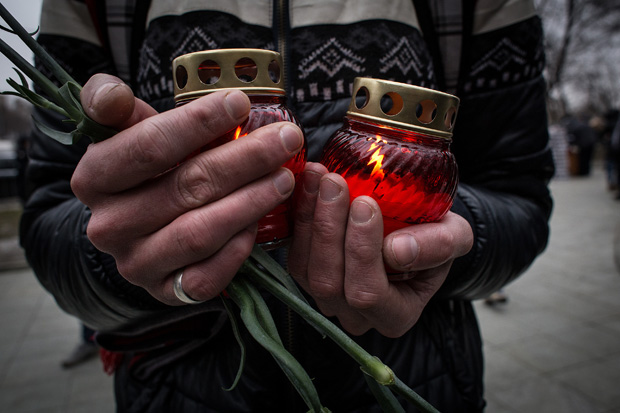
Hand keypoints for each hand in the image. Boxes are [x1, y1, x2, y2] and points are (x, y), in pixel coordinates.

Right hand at [71, 74, 303, 304]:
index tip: (240, 104)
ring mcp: (137, 264)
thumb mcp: (127, 132)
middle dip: (244, 159)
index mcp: (94, 179)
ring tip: (284, 178)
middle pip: (185, 187)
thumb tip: (112, 94)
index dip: (197, 123)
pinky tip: (259, 224)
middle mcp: (109, 226)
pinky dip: (238, 249)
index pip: (148, 147)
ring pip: (200, 233)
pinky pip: (207, 277)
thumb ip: (115, 106)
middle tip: (285, 139)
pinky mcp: (165, 292)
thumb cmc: (147, 170)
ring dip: (250, 202)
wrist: (139, 228)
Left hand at [289, 163, 472, 336]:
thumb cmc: (436, 234)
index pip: (369, 294)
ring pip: (305, 268)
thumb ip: (437, 246)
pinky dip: (299, 214)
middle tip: (334, 183)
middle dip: (329, 229)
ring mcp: (326, 297)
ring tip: (318, 176)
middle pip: (329, 283)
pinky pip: (293, 250)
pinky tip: (308, 182)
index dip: (363, 251)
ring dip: (309, 218)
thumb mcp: (454, 235)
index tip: (366, 203)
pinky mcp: (306, 272)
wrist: (415, 225)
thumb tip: (400, 251)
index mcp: (394, 315)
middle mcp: (355, 314)